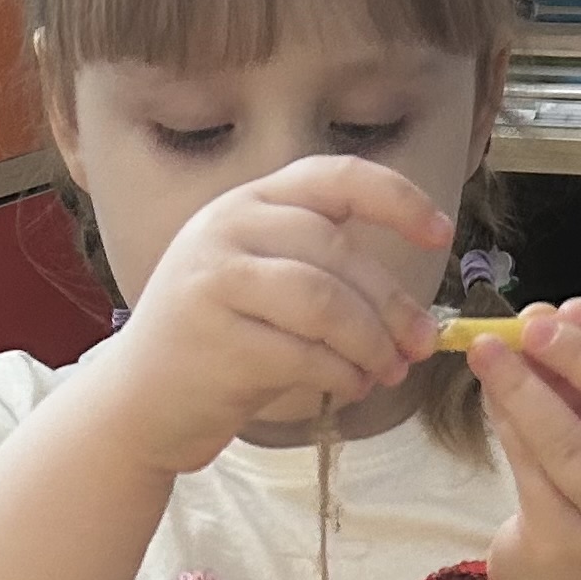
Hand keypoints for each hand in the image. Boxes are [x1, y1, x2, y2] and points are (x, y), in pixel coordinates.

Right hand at [96, 157, 450, 473]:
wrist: (140, 401)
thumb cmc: (219, 345)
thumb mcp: (265, 286)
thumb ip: (325, 275)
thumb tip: (412, 316)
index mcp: (249, 203)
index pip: (334, 178)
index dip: (396, 199)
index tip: (440, 232)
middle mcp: (228, 228)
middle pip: (338, 252)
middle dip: (393, 304)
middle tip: (420, 345)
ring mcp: (216, 280)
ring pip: (327, 302)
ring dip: (372, 343)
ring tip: (387, 372)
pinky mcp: (216, 340)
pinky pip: (306, 354)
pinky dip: (344, 375)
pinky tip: (352, 387)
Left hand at [475, 296, 580, 579]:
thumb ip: (573, 377)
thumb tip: (532, 319)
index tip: (572, 305)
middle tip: (534, 326)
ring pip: (575, 448)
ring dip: (526, 390)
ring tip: (486, 351)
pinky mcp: (567, 547)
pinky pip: (533, 477)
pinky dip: (508, 429)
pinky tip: (490, 398)